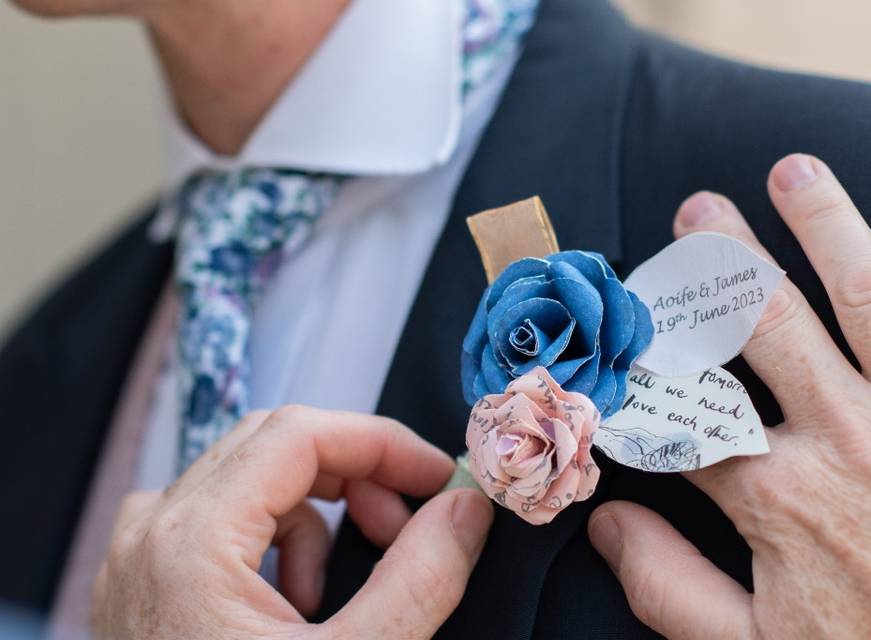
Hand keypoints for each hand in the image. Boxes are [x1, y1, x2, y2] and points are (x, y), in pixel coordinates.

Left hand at [92, 406, 492, 639]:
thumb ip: (421, 578)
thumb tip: (465, 510)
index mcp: (189, 543)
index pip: (298, 433)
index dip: (381, 444)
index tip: (437, 476)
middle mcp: (151, 535)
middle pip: (271, 446)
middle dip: (353, 476)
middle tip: (405, 523)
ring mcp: (139, 559)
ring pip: (247, 481)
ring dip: (313, 514)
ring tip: (336, 587)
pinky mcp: (147, 584)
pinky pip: (220, 521)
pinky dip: (274, 543)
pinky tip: (292, 607)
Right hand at [589, 155, 870, 638]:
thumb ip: (667, 585)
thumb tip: (602, 521)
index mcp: (779, 493)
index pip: (686, 408)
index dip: (646, 367)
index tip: (624, 332)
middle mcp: (844, 435)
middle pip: (765, 323)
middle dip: (722, 261)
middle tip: (697, 210)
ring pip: (864, 293)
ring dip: (823, 224)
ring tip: (793, 170)